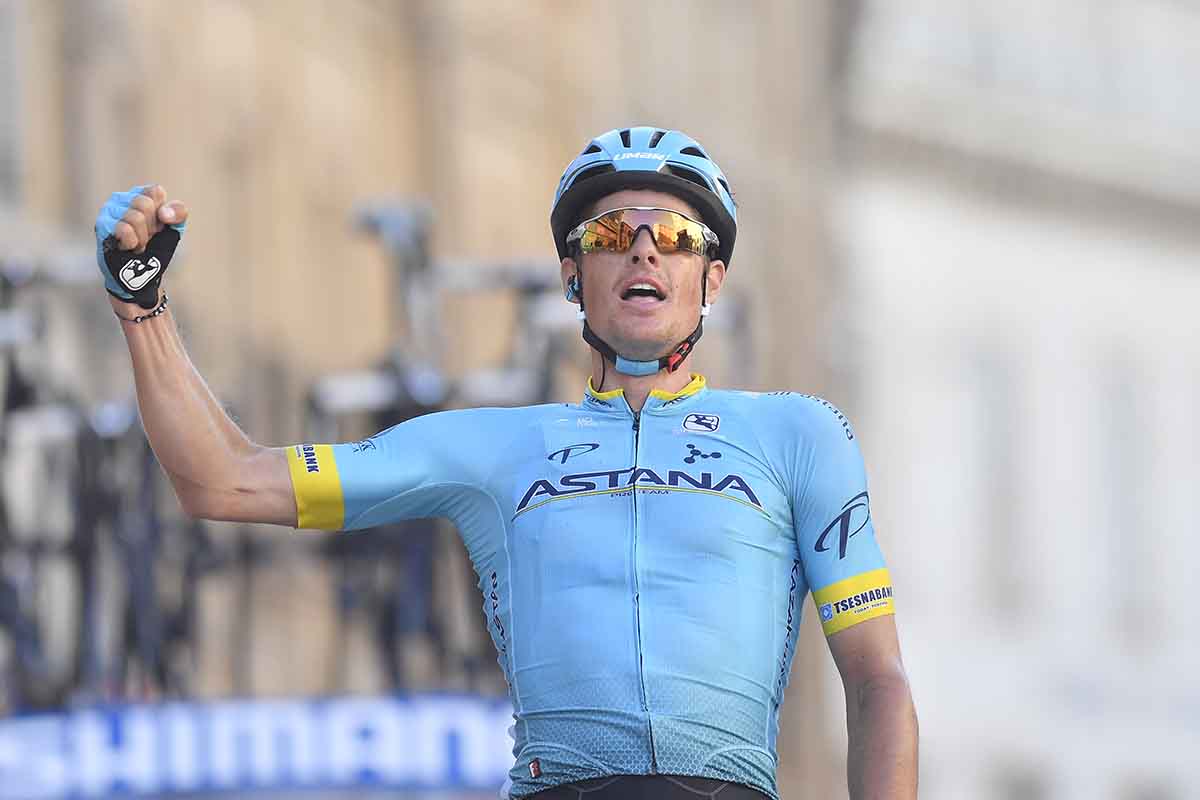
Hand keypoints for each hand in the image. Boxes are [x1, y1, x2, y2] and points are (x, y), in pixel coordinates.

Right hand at [95, 185, 188, 308]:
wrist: (143, 275)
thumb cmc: (156, 249)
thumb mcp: (175, 229)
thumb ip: (179, 213)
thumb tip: (163, 213)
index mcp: (140, 195)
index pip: (155, 191)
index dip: (162, 214)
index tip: (159, 226)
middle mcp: (121, 198)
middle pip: (144, 203)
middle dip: (151, 227)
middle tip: (146, 238)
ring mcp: (108, 211)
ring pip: (134, 217)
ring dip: (141, 238)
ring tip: (136, 244)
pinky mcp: (101, 226)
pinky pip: (124, 229)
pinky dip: (132, 243)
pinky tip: (126, 247)